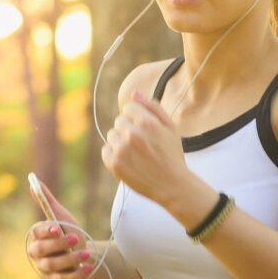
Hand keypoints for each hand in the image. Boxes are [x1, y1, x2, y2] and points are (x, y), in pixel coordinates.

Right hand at [26, 179, 93, 278]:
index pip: (36, 234)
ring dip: (69, 259)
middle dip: (58, 244)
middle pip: (41, 251)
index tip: (57, 227)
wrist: (85, 254)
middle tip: (75, 238)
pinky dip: (77, 274)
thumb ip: (47, 202)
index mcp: (37, 237)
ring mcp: (47, 269)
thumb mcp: (62, 217)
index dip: (46, 231)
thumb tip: (33, 180)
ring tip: (86, 254)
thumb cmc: (70, 233)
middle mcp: (38, 254)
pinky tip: (88, 267)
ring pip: (52, 266)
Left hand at [101, 90, 189, 205]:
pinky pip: (106, 150)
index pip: (128, 108)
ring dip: (120, 142)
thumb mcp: (170, 127)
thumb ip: (153, 107)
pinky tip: (129, 161)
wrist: (171, 185)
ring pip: (112, 135)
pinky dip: (114, 155)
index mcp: (146, 122)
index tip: (145, 130)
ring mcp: (121, 149)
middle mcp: (132, 134)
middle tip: (142, 144)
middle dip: (129, 130)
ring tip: (136, 154)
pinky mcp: (114, 164)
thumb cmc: (172, 155)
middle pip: (119, 121)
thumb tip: (134, 93)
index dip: (137, 118)